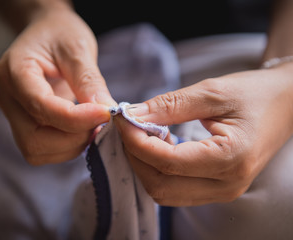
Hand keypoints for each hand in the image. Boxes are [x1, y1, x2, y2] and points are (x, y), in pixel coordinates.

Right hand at [0, 2, 114, 164]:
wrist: (46, 33)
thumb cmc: (60, 33)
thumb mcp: (78, 48)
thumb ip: (89, 81)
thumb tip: (107, 112)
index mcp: (13, 71)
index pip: (40, 106)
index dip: (76, 118)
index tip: (106, 114)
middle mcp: (7, 97)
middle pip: (34, 138)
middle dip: (73, 136)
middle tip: (101, 121)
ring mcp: (13, 114)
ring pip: (37, 149)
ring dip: (71, 144)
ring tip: (93, 124)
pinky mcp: (24, 125)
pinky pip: (43, 149)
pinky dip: (67, 146)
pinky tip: (82, 129)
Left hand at [115, 63, 292, 205]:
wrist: (285, 104)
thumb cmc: (254, 94)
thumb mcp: (211, 92)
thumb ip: (169, 106)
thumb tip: (132, 116)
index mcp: (230, 158)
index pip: (165, 161)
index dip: (135, 140)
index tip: (121, 118)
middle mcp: (226, 184)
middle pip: (159, 183)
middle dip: (135, 154)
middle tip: (128, 125)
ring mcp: (222, 191)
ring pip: (163, 191)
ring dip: (144, 164)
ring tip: (143, 134)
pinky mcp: (217, 188)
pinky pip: (174, 189)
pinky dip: (156, 169)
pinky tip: (158, 145)